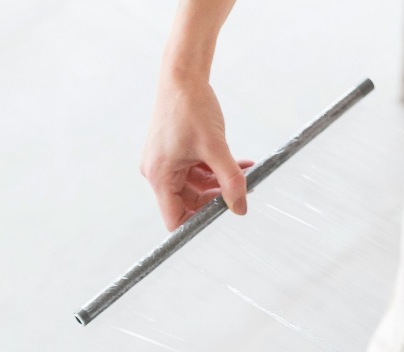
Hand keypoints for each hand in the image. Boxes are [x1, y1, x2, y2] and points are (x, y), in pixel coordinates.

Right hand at [141, 76, 249, 228]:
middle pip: (188, 202)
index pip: (174, 218)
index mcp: (160, 175)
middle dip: (216, 198)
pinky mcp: (174, 151)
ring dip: (220, 182)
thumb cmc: (191, 106)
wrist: (183, 75)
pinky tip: (239, 164)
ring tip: (245, 174)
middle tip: (241, 192)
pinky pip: (196, 170)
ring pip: (196, 185)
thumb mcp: (216, 148)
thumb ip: (231, 181)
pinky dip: (215, 169)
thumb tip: (240, 208)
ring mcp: (166, 161)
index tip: (221, 218)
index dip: (197, 224)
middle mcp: (158, 171)